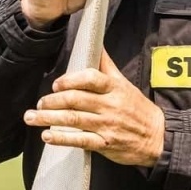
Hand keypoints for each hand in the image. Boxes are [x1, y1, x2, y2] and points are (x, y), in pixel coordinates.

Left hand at [24, 53, 164, 166]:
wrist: (158, 137)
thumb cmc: (138, 109)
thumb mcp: (125, 84)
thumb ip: (107, 66)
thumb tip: (96, 45)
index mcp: (114, 88)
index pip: (90, 78)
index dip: (70, 80)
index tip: (56, 85)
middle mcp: (110, 105)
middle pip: (76, 100)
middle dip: (52, 101)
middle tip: (39, 102)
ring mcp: (107, 125)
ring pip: (73, 120)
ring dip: (49, 118)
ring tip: (32, 117)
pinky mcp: (106, 144)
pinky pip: (80, 140)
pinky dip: (62, 138)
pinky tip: (48, 136)